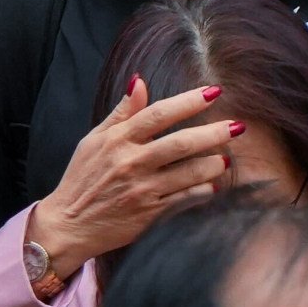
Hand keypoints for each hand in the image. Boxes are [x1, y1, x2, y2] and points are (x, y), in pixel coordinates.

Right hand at [29, 77, 240, 278]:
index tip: (214, 91)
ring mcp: (143, 190)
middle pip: (181, 143)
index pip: (158, 114)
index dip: (188, 101)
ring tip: (226, 158)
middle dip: (214, 132)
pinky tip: (214, 184)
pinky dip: (205, 190)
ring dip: (215, 163)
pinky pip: (188, 199)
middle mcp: (131, 164)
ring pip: (190, 173)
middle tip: (238, 126)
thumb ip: (121, 113)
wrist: (69, 224)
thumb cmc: (83, 178)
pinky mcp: (151, 215)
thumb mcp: (94, 140)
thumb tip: (140, 81)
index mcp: (117, 141)